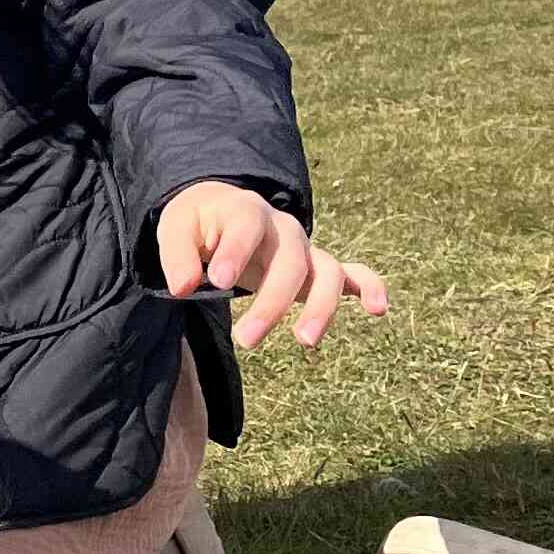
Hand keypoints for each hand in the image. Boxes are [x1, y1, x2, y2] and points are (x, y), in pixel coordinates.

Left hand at [156, 181, 388, 349]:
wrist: (222, 211)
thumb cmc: (198, 224)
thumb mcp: (175, 228)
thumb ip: (176, 255)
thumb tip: (185, 287)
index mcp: (246, 211)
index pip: (247, 226)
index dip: (236, 252)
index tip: (218, 280)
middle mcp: (282, 229)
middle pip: (289, 261)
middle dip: (271, 302)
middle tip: (245, 339)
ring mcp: (304, 248)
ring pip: (325, 271)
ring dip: (320, 307)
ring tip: (305, 342)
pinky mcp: (317, 267)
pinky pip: (353, 273)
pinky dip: (369, 286)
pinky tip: (378, 309)